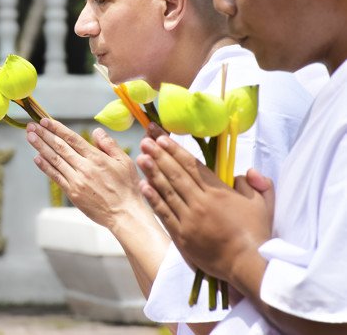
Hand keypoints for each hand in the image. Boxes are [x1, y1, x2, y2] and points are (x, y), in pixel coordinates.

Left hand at [26, 118, 146, 230]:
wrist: (125, 214)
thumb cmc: (127, 187)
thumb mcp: (125, 161)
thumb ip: (109, 145)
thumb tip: (96, 131)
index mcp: (97, 158)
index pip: (72, 139)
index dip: (57, 128)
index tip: (45, 121)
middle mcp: (84, 168)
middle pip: (60, 147)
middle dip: (44, 134)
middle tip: (32, 125)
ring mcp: (77, 181)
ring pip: (55, 160)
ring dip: (40, 147)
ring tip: (30, 136)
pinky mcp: (73, 193)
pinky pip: (56, 177)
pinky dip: (45, 166)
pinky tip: (37, 157)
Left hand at [136, 135, 271, 284]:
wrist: (247, 265)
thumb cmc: (256, 234)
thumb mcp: (263, 204)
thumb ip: (258, 183)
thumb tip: (247, 170)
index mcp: (219, 191)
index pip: (192, 166)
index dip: (176, 151)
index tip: (162, 139)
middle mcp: (201, 202)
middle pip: (176, 174)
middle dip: (159, 156)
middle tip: (145, 142)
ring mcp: (189, 219)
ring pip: (167, 191)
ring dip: (152, 173)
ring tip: (141, 158)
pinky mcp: (182, 236)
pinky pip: (164, 213)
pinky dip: (153, 199)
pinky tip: (144, 186)